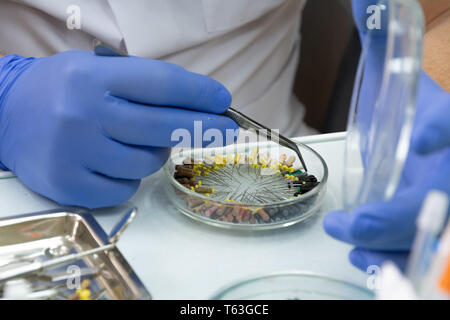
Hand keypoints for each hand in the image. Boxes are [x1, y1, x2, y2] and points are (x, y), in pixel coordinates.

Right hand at [0, 50, 236, 207]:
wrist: (7, 116)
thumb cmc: (62, 91)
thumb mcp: (97, 71)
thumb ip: (142, 85)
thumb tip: (197, 104)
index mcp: (92, 78)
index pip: (161, 84)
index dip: (199, 93)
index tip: (222, 100)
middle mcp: (83, 114)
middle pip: (163, 126)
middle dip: (204, 127)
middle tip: (226, 129)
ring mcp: (75, 153)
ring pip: (148, 162)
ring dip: (155, 153)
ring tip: (134, 141)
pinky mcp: (69, 185)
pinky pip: (126, 187)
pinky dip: (130, 176)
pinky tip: (113, 162)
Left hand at [324, 72, 449, 270]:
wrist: (439, 142)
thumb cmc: (425, 115)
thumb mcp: (407, 80)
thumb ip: (384, 40)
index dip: (448, 130)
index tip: (423, 137)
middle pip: (440, 198)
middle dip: (394, 215)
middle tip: (348, 223)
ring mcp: (447, 198)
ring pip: (432, 234)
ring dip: (390, 246)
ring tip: (348, 245)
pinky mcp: (436, 224)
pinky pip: (425, 252)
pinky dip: (392, 258)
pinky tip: (362, 258)